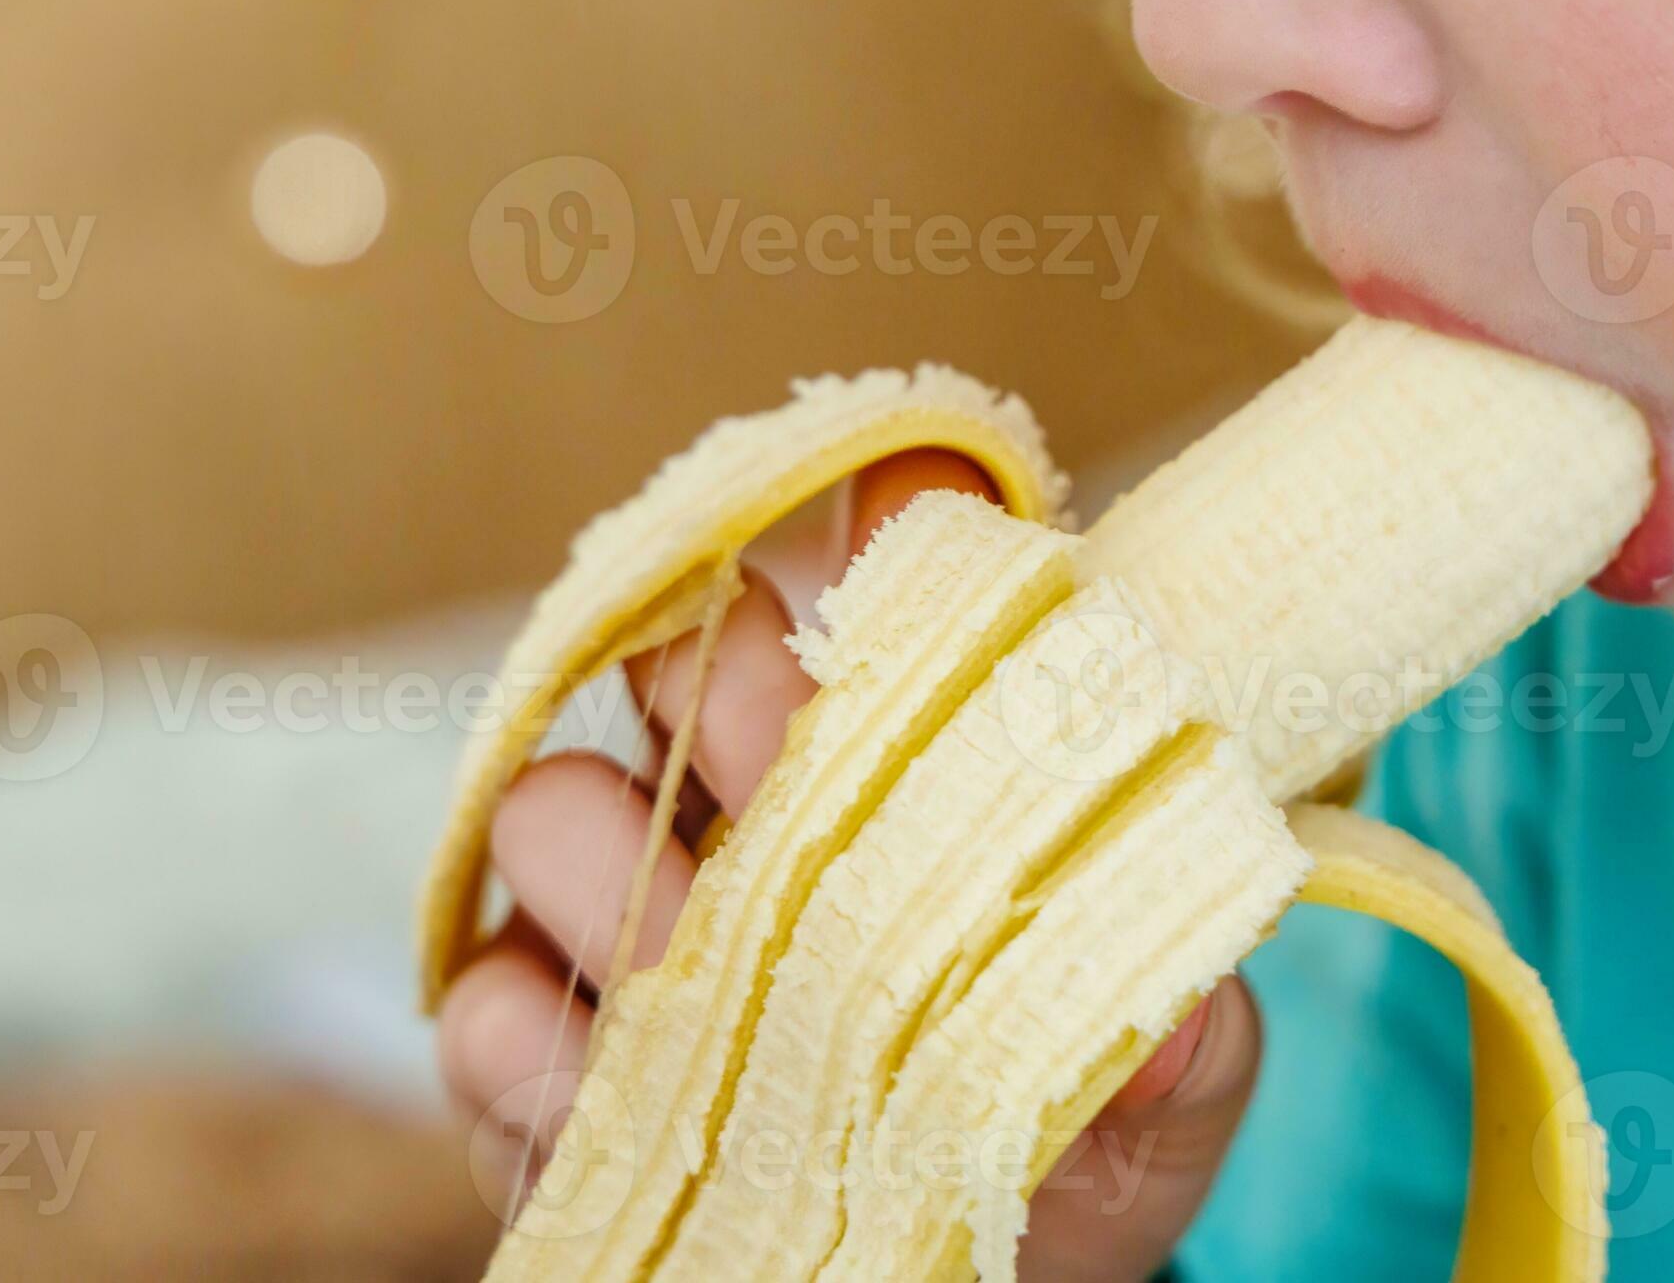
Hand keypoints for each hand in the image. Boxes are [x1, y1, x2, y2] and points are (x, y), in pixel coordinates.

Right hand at [435, 450, 1260, 1281]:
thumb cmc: (1058, 1149)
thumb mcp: (1155, 1106)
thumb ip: (1182, 1045)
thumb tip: (1189, 1012)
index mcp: (897, 773)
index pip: (875, 601)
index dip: (878, 547)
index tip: (903, 525)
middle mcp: (745, 812)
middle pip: (686, 656)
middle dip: (727, 688)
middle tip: (783, 755)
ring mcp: (621, 925)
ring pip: (556, 806)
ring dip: (611, 863)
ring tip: (691, 944)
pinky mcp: (529, 1062)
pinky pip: (484, 1005)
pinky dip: (527, 1031)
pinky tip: (595, 1072)